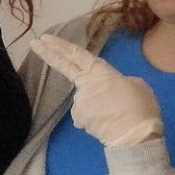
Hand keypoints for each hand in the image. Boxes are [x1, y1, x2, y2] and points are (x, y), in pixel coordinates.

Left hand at [31, 34, 163, 146]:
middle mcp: (84, 85)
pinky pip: (86, 116)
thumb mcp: (135, 85)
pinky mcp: (77, 119)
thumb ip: (116, 82)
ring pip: (86, 100)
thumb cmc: (140, 107)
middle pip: (64, 66)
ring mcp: (78, 102)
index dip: (60, 46)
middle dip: (48, 53)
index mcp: (100, 72)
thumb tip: (104, 91)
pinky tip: (109, 123)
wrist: (133, 135)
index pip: (76, 55)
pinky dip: (96, 118)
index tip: (44, 39)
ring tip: (117, 114)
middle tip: (34, 43)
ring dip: (98, 105)